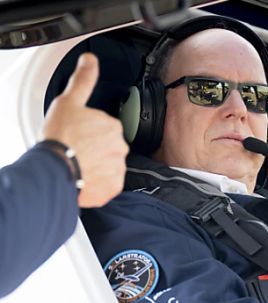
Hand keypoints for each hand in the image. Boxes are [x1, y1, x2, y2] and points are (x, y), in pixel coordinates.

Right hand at [43, 53, 127, 207]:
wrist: (55, 169)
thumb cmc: (60, 136)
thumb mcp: (69, 101)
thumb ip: (83, 80)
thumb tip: (91, 60)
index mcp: (113, 126)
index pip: (105, 129)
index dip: (89, 132)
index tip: (77, 135)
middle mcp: (121, 147)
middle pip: (108, 147)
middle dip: (94, 149)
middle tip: (75, 150)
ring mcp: (118, 168)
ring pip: (108, 165)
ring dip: (96, 166)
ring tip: (78, 164)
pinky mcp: (113, 187)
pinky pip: (108, 184)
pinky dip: (98, 182)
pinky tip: (84, 177)